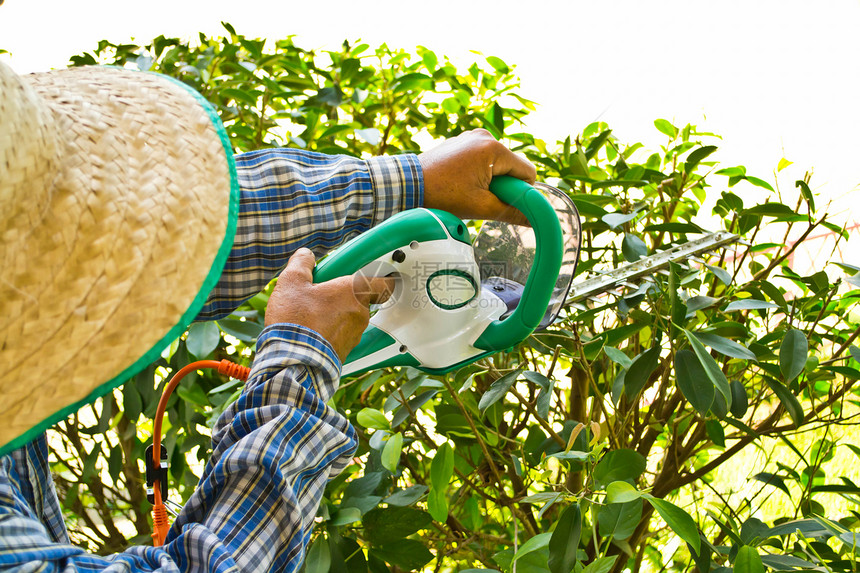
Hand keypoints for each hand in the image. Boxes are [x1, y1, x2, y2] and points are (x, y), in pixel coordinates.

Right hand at [265, 248, 393, 361]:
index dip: (386, 278)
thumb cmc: (296, 321)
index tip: (383, 274)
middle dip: (343, 296)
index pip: (386, 283)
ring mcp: (354, 335)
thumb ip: (301, 263)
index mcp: (354, 292)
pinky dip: (329, 333)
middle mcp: (360, 314)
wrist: (292, 361)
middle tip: (322, 294)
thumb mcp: (292, 282)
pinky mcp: (345, 352)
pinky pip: (340, 336)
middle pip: (359, 300)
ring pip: (349, 319)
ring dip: (335, 315)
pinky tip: (309, 332)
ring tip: (310, 315)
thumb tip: (306, 256)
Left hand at [418, 129, 535, 225]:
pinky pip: (481, 158)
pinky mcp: (461, 142)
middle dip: (504, 186)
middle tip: (483, 200)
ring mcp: (471, 137)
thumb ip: (511, 212)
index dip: (522, 191)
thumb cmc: (442, 195)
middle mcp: (484, 136)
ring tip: (469, 192)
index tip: (508, 203)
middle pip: (511, 166)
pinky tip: (462, 184)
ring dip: (490, 180)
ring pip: (496, 164)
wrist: (409, 185)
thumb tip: (533, 220)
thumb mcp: (481, 207)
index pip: (527, 171)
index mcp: (493, 148)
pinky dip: (478, 173)